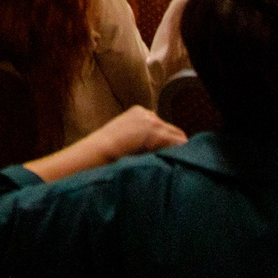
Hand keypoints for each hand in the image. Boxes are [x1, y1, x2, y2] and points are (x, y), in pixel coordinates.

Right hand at [28, 105, 181, 181]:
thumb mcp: (124, 140)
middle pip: (172, 129)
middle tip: (174, 162)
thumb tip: (154, 152)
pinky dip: (178, 152)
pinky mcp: (156, 130)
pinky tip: (175, 163)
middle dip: (173, 145)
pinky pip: (178, 142)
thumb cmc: (106, 152)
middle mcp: (147, 113)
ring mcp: (152, 120)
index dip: (165, 142)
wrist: (99, 150)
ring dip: (176, 150)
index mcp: (138, 112)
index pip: (161, 126)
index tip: (164, 155)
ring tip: (176, 165)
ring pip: (178, 135)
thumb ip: (139, 140)